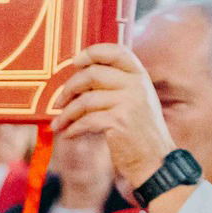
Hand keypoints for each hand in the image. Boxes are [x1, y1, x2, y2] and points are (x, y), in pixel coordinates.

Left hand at [50, 43, 177, 195]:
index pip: (116, 51)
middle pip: (92, 74)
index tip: (75, 62)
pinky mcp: (120, 121)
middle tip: (58, 103)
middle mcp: (137, 85)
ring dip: (66, 114)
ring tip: (59, 124)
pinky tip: (69, 134)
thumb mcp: (133, 102)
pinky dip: (73, 128)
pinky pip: (86, 120)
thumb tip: (76, 80)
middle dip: (69, 88)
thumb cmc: (137, 132)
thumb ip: (113, 87)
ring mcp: (130, 102)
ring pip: (85, 100)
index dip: (92, 53)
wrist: (154, 161)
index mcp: (139, 76)